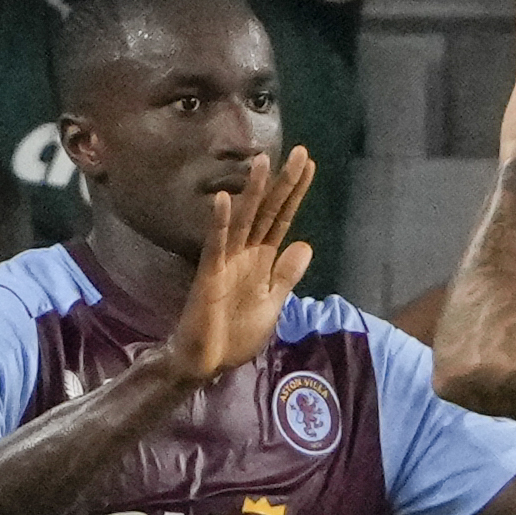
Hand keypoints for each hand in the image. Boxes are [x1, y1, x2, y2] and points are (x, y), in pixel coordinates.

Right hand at [165, 148, 316, 385]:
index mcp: (261, 260)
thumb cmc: (235, 335)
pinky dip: (219, 222)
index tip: (309, 165)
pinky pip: (215, 244)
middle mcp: (245, 254)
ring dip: (252, 193)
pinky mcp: (209, 274)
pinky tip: (224, 199)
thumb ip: (286, 275)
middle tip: (300, 152)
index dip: (295, 194)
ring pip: (242, 221)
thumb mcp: (272, 304)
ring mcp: (226, 261)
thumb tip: (305, 244)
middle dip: (283, 184)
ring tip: (263, 162)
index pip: (281, 219)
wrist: (206, 362)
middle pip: (266, 212)